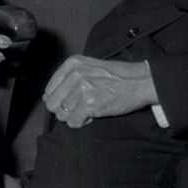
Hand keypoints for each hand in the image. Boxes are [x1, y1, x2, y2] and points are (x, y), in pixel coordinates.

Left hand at [44, 56, 158, 127]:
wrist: (140, 81)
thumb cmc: (116, 77)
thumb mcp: (89, 68)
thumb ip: (67, 79)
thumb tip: (46, 97)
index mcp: (72, 64)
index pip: (49, 90)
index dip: (60, 100)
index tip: (74, 100)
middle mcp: (75, 74)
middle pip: (52, 104)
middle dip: (64, 110)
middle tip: (80, 108)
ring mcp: (82, 89)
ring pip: (62, 115)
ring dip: (75, 116)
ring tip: (89, 109)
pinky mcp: (90, 104)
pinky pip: (73, 122)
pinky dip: (82, 122)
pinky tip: (93, 115)